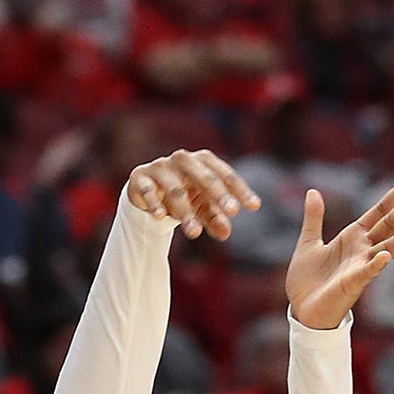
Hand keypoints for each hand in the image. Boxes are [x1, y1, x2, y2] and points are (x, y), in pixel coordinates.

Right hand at [127, 149, 258, 242]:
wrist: (146, 190)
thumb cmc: (183, 196)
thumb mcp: (201, 208)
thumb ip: (215, 218)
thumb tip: (226, 233)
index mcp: (203, 161)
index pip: (225, 174)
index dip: (240, 190)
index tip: (253, 207)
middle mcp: (183, 159)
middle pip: (204, 176)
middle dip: (218, 194)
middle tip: (231, 212)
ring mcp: (160, 167)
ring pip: (176, 188)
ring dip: (185, 211)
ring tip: (194, 234)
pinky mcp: (140, 177)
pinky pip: (148, 190)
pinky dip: (154, 202)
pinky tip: (161, 216)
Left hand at [286, 176, 393, 329]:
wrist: (301, 310)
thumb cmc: (306, 280)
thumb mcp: (308, 242)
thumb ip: (314, 218)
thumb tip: (313, 191)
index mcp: (354, 236)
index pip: (380, 211)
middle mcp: (363, 249)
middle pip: (390, 224)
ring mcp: (361, 266)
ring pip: (389, 247)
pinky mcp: (352, 284)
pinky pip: (367, 272)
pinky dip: (376, 264)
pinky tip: (386, 255)